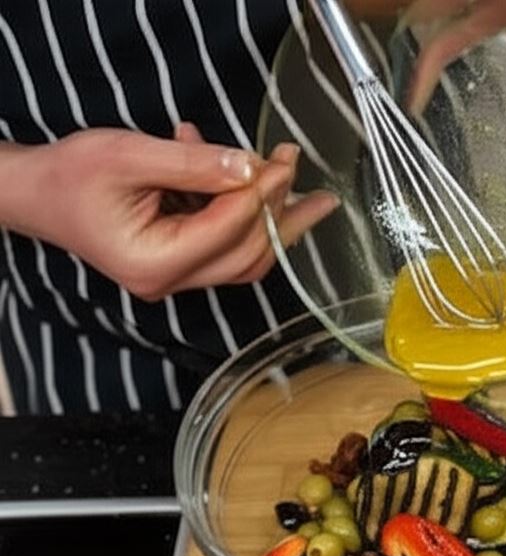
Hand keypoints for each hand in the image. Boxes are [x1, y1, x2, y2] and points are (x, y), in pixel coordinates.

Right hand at [7, 125, 338, 300]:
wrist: (35, 193)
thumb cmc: (69, 175)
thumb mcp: (129, 155)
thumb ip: (193, 163)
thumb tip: (251, 166)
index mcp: (155, 261)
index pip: (228, 229)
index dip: (262, 192)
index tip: (284, 158)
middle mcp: (170, 280)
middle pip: (249, 253)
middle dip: (281, 209)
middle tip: (298, 165)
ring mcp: (176, 276)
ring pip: (245, 254)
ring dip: (274, 215)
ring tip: (295, 178)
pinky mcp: (180, 262)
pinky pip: (226, 242)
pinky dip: (240, 208)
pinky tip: (237, 168)